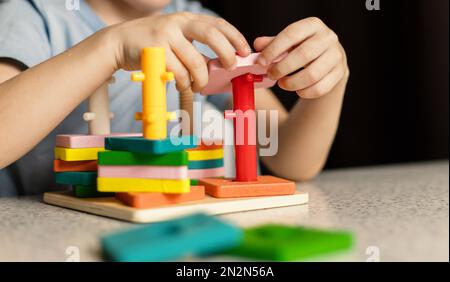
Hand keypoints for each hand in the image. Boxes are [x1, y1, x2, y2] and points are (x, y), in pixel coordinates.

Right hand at [106, 12, 250, 92]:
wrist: (118, 42)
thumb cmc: (151, 43)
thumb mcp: (176, 37)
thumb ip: (195, 47)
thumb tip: (220, 65)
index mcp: (186, 18)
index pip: (218, 24)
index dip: (235, 37)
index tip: (244, 52)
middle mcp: (178, 22)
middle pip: (212, 35)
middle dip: (226, 54)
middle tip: (229, 67)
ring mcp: (165, 35)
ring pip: (195, 62)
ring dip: (201, 79)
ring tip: (198, 86)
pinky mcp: (155, 51)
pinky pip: (178, 73)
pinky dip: (183, 84)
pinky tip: (181, 85)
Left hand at [254, 17, 348, 98]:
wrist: (327, 62)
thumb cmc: (302, 50)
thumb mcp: (288, 44)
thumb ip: (272, 44)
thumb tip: (258, 44)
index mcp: (313, 25)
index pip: (292, 34)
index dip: (274, 49)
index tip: (261, 62)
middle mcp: (328, 37)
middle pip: (304, 54)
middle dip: (282, 68)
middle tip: (271, 75)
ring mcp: (337, 56)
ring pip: (312, 74)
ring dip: (292, 82)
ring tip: (282, 84)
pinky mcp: (340, 73)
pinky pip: (320, 88)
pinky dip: (305, 92)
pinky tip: (297, 90)